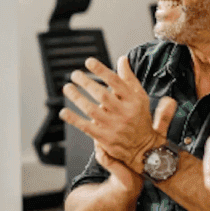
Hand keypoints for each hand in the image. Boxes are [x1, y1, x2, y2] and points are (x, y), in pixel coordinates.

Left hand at [60, 56, 172, 171]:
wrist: (145, 150)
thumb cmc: (142, 121)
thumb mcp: (142, 98)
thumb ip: (130, 79)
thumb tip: (122, 60)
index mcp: (133, 101)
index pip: (116, 82)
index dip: (101, 70)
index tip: (89, 62)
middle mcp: (124, 113)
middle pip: (102, 95)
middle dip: (86, 83)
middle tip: (75, 74)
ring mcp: (113, 126)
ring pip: (92, 109)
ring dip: (77, 98)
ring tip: (67, 88)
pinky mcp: (105, 138)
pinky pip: (86, 127)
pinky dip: (74, 119)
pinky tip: (64, 112)